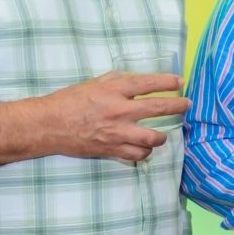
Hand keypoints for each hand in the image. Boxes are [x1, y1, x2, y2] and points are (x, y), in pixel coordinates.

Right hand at [32, 71, 188, 162]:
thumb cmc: (69, 101)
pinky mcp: (111, 150)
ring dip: (162, 136)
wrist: (48, 125)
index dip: (167, 82)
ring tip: (162, 134)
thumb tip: (137, 80)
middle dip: (177, 106)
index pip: (148, 83)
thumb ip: (117, 81)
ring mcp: (116, 132)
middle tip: (186, 105)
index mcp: (113, 90)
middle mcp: (118, 110)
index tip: (179, 82)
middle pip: (158, 109)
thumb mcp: (93, 83)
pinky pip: (138, 154)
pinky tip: (144, 147)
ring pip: (153, 137)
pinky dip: (144, 151)